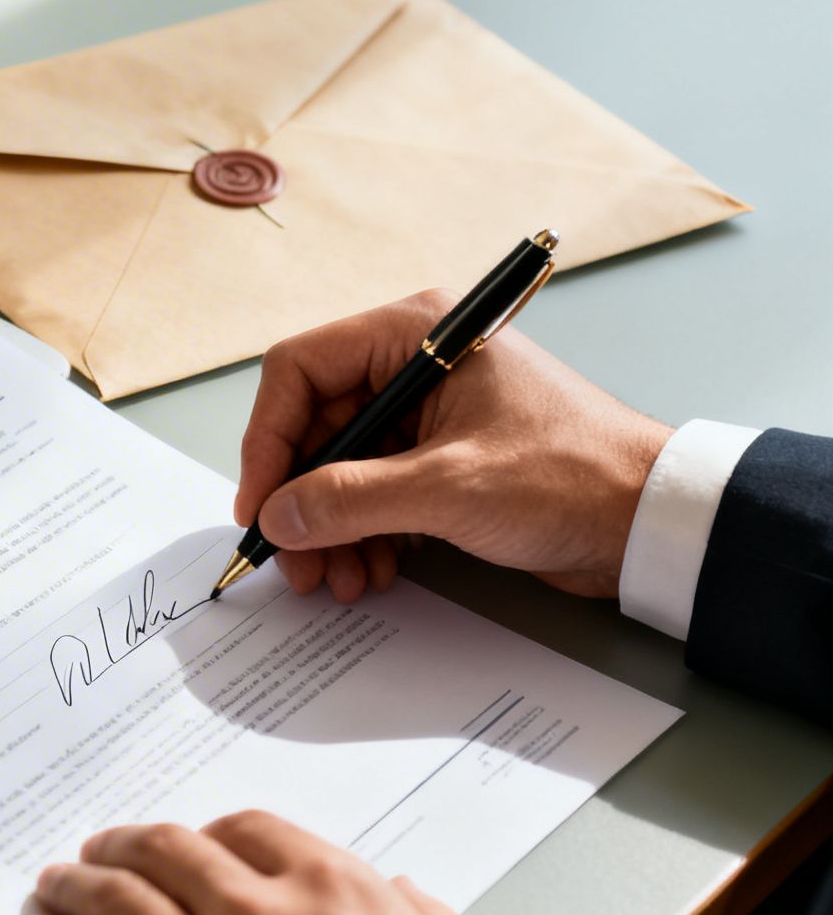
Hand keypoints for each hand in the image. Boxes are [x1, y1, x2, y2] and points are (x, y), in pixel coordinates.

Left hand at [22, 811, 482, 914]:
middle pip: (161, 853)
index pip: (244, 830)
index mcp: (328, 892)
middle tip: (92, 854)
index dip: (206, 836)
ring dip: (68, 892)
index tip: (185, 846)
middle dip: (118, 849)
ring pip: (108, 903)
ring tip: (48, 893)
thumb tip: (405, 894)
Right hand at [236, 289, 672, 601]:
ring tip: (337, 581)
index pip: (300, 370)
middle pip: (315, 426)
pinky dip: (362, 534)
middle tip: (294, 562)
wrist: (652, 522)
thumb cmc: (572, 477)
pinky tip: (372, 571)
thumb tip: (277, 515)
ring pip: (339, 467)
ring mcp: (426, 413)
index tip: (261, 505)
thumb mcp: (447, 489)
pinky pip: (372, 491)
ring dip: (330, 528)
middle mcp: (414, 363)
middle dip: (301, 500)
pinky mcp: (440, 458)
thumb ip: (348, 500)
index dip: (268, 440)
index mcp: (416, 333)